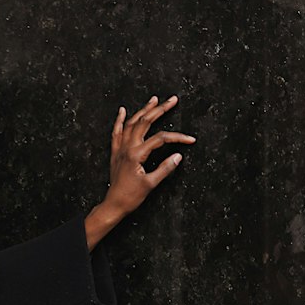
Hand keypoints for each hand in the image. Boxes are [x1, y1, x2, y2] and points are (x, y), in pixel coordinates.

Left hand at [85, 94, 195, 248]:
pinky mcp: (116, 153)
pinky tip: (123, 111)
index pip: (161, 139)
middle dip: (159, 109)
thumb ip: (165, 169)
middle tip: (172, 100)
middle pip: (145, 122)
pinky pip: (116, 132)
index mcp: (136, 154)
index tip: (191, 140)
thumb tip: (178, 156)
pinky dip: (120, 120)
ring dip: (143, 110)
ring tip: (154, 100)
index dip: (178, 137)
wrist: (114, 204)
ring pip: (131, 123)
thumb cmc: (131, 197)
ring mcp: (120, 149)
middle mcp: (127, 148)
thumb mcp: (150, 184)